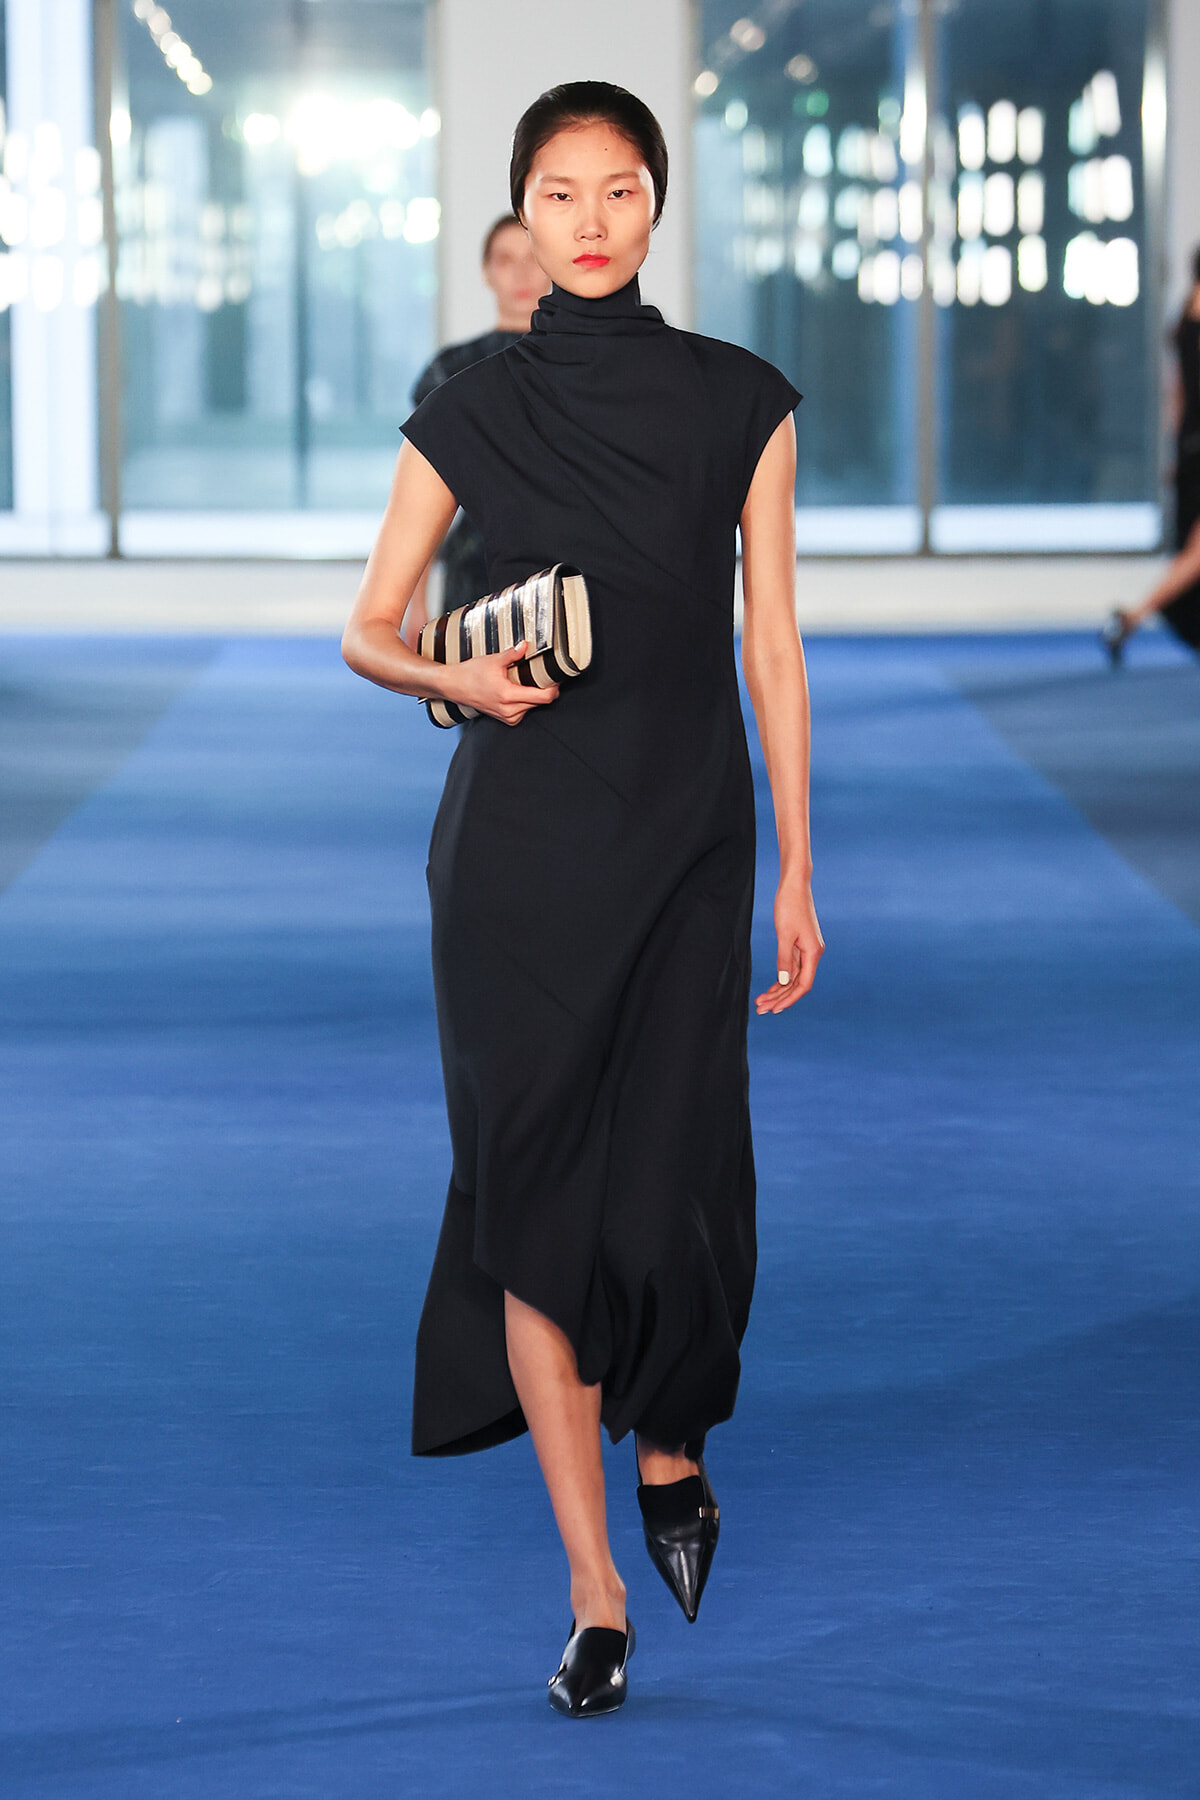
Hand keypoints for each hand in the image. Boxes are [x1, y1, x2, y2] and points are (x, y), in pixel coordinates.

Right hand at [447, 641, 559, 725]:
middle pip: (541, 702)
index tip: (554, 678)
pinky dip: (525, 700)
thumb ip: (513, 654)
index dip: (553, 687)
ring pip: (533, 707)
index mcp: (508, 696)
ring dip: (534, 695)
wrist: (454, 686)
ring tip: (525, 681)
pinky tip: (517, 690)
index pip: (544, 697)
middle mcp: (510, 710)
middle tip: (541, 675)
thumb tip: (526, 646)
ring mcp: (508, 717)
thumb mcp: (493, 660)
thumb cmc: (470, 674)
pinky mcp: (506, 719)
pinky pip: (524, 711)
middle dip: (544, 689)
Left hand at [755, 876, 823, 1014]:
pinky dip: (780, 978)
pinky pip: (791, 968)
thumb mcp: (784, 934)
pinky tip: (771, 988)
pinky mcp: (800, 945)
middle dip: (779, 998)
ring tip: (761, 1001)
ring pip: (793, 978)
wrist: (795, 885)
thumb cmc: (790, 906)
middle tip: (760, 1009)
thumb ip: (784, 959)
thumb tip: (783, 982)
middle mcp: (812, 954)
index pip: (802, 985)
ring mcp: (807, 950)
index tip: (774, 1009)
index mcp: (813, 953)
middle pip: (797, 984)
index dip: (789, 999)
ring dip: (778, 991)